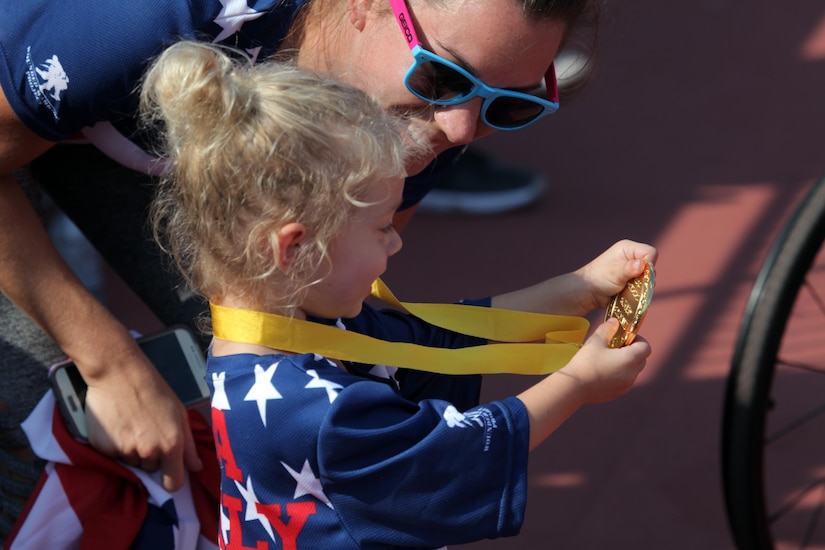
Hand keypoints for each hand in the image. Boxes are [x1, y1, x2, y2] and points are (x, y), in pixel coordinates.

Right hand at [83, 352, 202, 491]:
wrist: (119, 373)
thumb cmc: (154, 390)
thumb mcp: (180, 414)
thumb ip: (189, 445)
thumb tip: (197, 467)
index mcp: (171, 445)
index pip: (173, 483)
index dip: (172, 479)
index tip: (168, 473)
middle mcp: (149, 452)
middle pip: (151, 469)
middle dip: (151, 456)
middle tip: (147, 431)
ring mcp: (124, 451)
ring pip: (132, 461)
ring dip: (132, 449)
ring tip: (132, 424)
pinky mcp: (103, 448)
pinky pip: (112, 455)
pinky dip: (114, 444)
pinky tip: (117, 424)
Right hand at [559, 317, 650, 404]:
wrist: (574, 387)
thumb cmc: (585, 362)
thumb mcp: (596, 341)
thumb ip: (607, 329)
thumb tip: (614, 321)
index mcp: (630, 359)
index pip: (646, 347)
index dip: (638, 340)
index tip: (625, 337)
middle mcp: (632, 374)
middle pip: (642, 360)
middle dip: (633, 351)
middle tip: (616, 346)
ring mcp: (626, 386)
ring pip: (633, 372)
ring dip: (626, 364)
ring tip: (608, 359)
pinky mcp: (618, 394)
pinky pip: (624, 382)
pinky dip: (619, 375)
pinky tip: (603, 372)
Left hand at [575, 239, 656, 312]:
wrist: (588, 292)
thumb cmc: (597, 278)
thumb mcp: (613, 273)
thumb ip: (628, 269)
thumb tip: (641, 264)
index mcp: (628, 248)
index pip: (650, 252)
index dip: (649, 264)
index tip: (639, 274)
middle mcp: (632, 257)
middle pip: (651, 266)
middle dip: (645, 277)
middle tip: (632, 285)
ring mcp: (633, 269)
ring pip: (649, 278)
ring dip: (642, 286)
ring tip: (629, 290)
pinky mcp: (633, 280)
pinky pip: (644, 286)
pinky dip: (639, 291)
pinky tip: (629, 294)